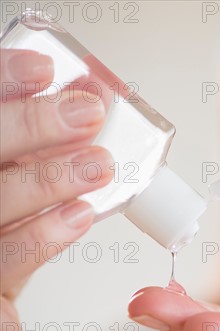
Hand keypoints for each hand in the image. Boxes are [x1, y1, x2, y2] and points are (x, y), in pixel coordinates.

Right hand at [0, 49, 111, 330]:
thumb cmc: (1, 239)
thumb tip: (86, 104)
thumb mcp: (14, 188)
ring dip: (48, 179)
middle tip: (85, 112)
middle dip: (29, 125)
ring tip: (99, 164)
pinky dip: (42, 236)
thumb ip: (31, 153)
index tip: (43, 67)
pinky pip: (5, 263)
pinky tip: (79, 216)